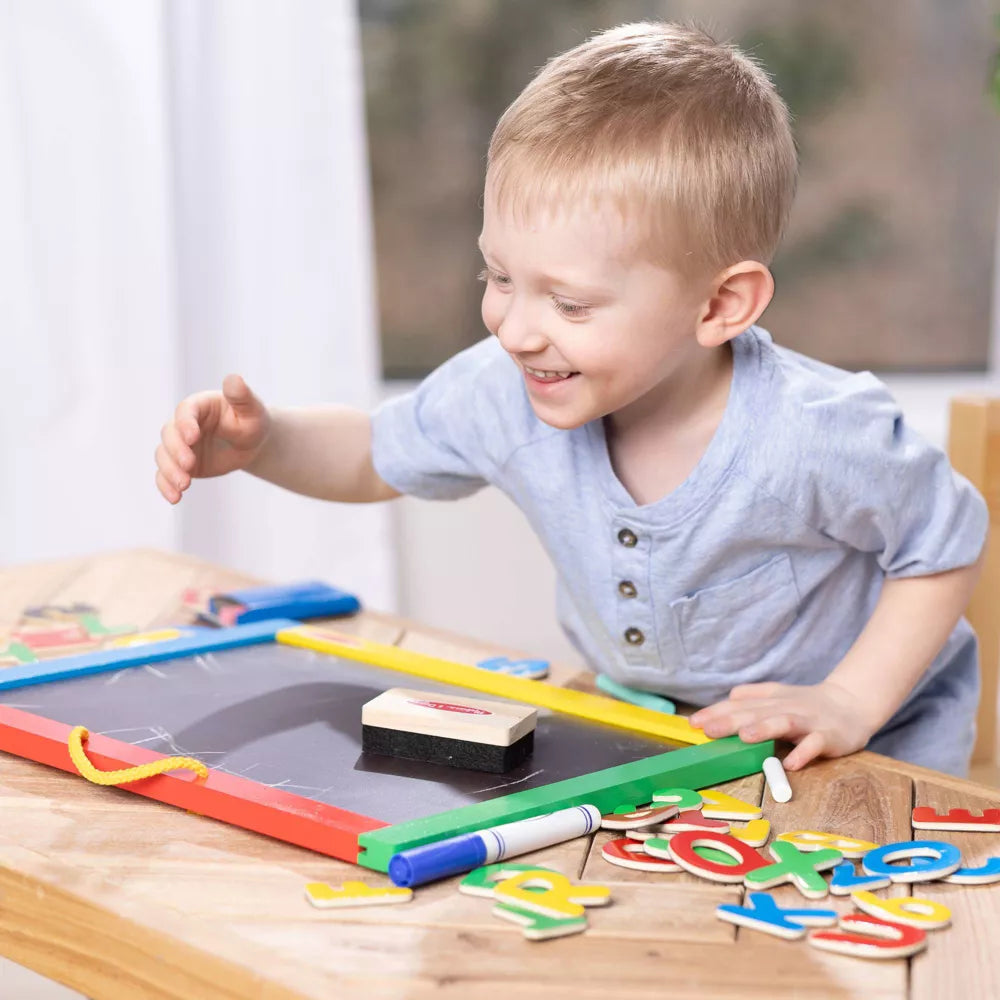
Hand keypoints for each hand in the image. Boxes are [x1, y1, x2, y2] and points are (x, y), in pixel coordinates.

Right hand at [155, 374, 270, 503]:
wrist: (251, 442)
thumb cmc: (252, 420)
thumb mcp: (252, 409)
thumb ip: (242, 396)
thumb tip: (234, 379)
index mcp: (199, 406)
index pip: (185, 411)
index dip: (185, 424)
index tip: (193, 437)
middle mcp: (183, 424)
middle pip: (169, 435)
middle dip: (176, 451)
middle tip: (189, 466)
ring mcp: (179, 445)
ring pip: (163, 456)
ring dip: (169, 471)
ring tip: (183, 486)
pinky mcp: (180, 464)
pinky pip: (165, 475)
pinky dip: (165, 486)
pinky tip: (174, 498)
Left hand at [688, 679, 877, 770]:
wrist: (853, 704)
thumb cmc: (808, 704)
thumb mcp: (778, 696)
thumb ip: (753, 696)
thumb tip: (728, 697)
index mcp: (771, 700)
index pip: (739, 705)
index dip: (717, 712)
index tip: (693, 723)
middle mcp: (786, 708)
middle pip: (756, 713)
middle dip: (731, 721)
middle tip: (709, 729)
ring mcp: (808, 722)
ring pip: (784, 723)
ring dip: (765, 729)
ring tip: (746, 737)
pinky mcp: (828, 736)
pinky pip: (815, 745)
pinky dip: (804, 753)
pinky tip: (792, 764)